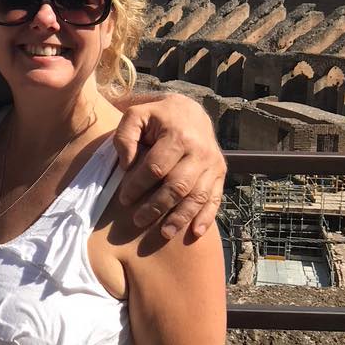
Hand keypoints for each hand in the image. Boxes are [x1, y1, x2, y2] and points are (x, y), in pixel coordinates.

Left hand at [113, 94, 225, 238]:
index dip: (138, 185)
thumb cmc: (157, 116)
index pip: (156, 167)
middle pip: (178, 185)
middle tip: (138, 220)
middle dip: (157, 206)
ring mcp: (212, 164)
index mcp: (178, 136)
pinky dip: (206, 217)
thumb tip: (126, 165)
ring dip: (181, 217)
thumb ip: (125, 136)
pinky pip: (215, 198)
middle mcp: (200, 151)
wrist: (190, 111)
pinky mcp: (220, 173)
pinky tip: (195, 233)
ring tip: (164, 233)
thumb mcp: (136, 116)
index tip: (124, 199)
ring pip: (197, 196)